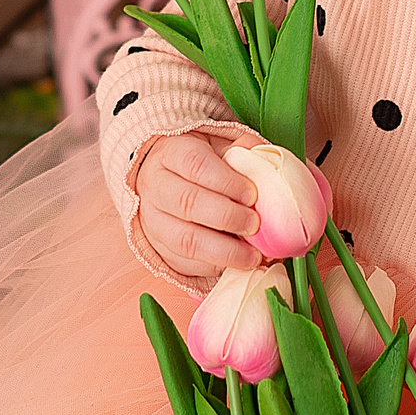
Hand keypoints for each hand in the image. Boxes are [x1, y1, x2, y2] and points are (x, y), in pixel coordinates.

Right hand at [137, 126, 263, 282]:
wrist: (165, 179)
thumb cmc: (200, 164)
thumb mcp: (217, 147)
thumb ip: (240, 153)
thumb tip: (262, 163)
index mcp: (171, 153)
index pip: (196, 164)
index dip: (227, 181)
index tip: (252, 194)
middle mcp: (156, 186)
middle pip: (188, 203)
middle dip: (227, 217)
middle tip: (255, 225)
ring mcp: (153, 220)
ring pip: (184, 240)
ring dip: (223, 251)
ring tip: (252, 256)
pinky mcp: (158, 247)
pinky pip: (184, 262)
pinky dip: (213, 267)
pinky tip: (236, 265)